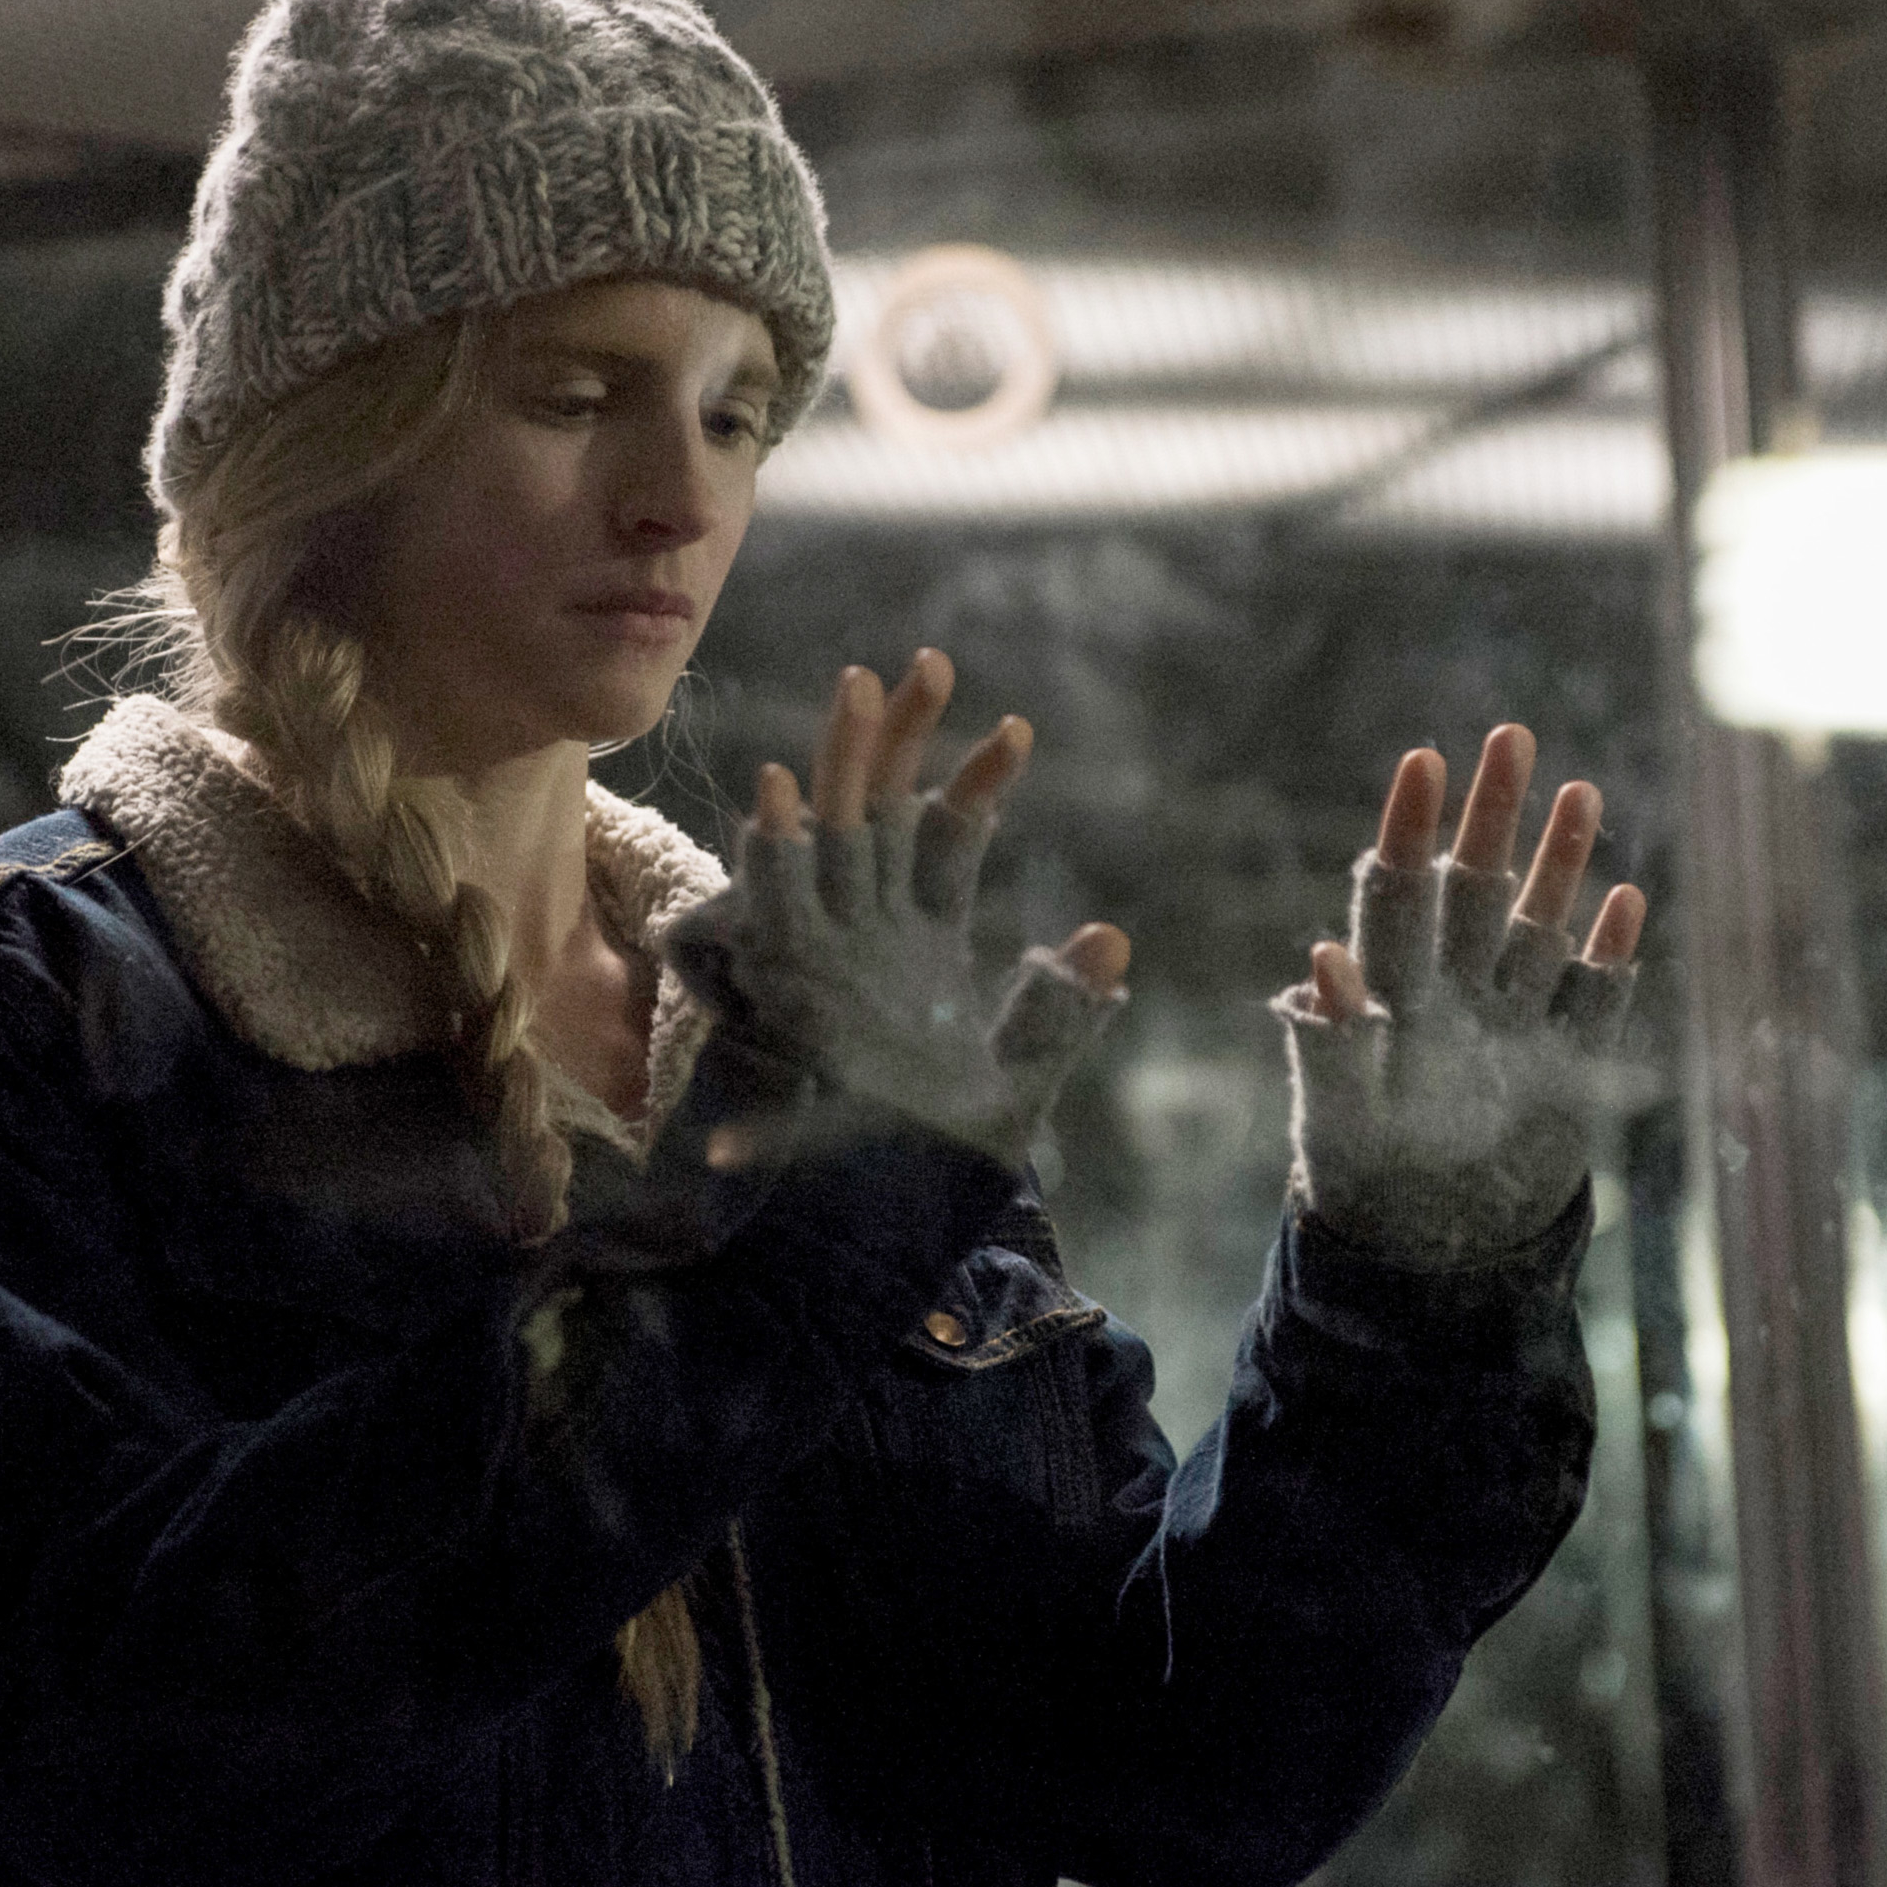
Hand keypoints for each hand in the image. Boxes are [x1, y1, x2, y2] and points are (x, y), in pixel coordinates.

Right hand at [664, 649, 1129, 1165]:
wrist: (873, 1226)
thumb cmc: (937, 1159)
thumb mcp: (1018, 1080)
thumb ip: (1060, 1011)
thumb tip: (1113, 940)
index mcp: (920, 946)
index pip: (949, 843)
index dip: (978, 784)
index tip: (1017, 730)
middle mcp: (868, 934)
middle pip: (885, 812)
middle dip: (905, 738)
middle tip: (932, 660)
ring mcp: (826, 952)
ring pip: (831, 836)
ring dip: (841, 763)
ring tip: (860, 683)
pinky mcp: (786, 985)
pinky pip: (774, 903)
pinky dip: (772, 848)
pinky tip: (777, 789)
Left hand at [1278, 725, 1647, 1262]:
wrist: (1425, 1260)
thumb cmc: (1360, 1183)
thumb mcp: (1336, 1118)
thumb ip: (1331, 1046)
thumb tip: (1318, 964)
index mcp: (1391, 995)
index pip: (1396, 892)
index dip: (1408, 827)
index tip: (1423, 759)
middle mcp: (1452, 994)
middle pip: (1476, 889)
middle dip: (1494, 816)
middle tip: (1512, 734)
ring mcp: (1510, 1026)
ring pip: (1538, 928)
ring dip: (1560, 864)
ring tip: (1579, 790)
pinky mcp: (1562, 1070)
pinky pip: (1591, 1001)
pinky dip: (1610, 956)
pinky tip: (1626, 900)